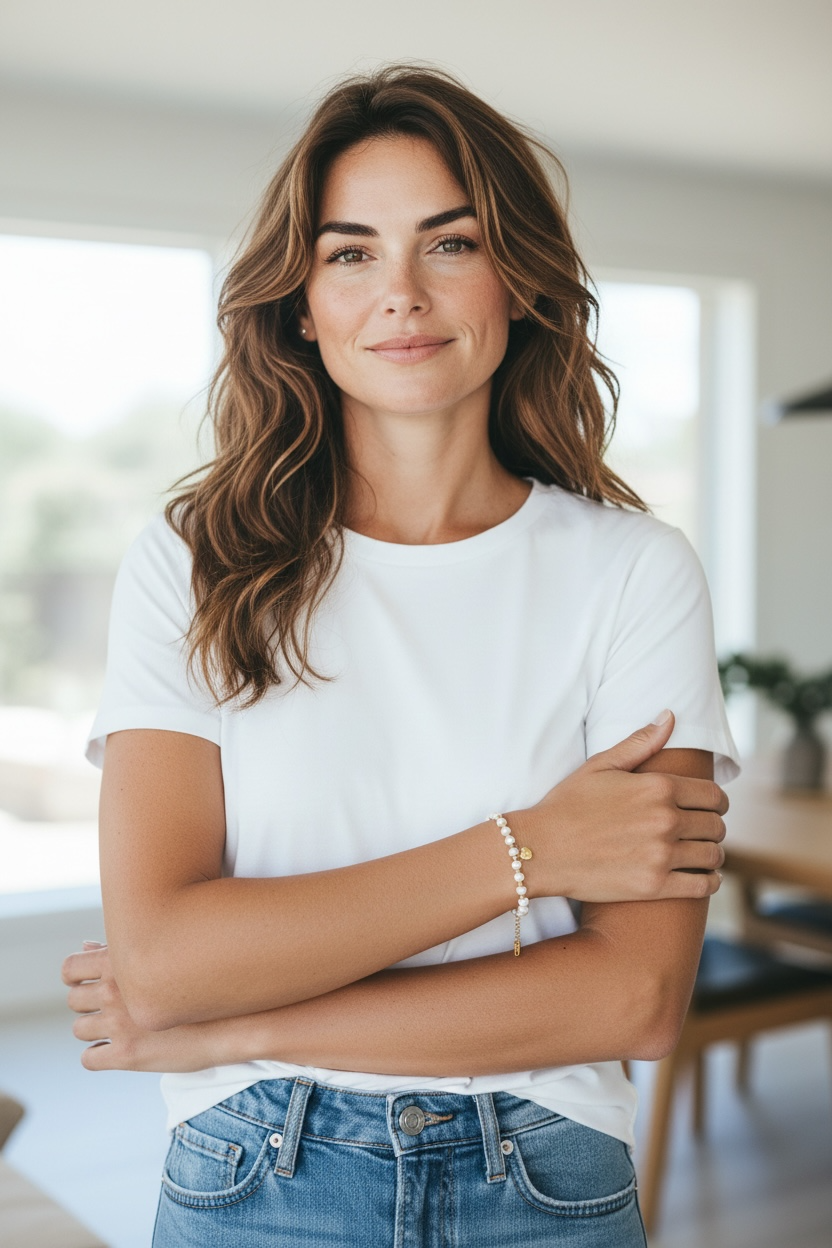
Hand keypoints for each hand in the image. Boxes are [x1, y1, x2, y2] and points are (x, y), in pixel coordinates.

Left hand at [63, 942, 223, 1072]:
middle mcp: (114, 991)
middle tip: (109, 1008)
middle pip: (73, 1000)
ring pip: (79, 1029)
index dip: (74, 977)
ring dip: (93, 1030)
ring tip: (118, 1029)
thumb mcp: (162, 954)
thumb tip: (85, 945)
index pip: (70, 968)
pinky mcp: (125, 1055)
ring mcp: (118, 1024)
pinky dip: (98, 1055)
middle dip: (87, 1004)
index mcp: (120, 962)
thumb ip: (120, 951)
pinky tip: (119, 1050)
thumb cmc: (204, 981)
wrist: (235, 1018)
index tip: (85, 983)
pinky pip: (88, 1059)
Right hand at [511, 711, 727, 902]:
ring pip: (712, 855)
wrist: (540, 849)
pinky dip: (709, 882)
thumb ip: (640, 742)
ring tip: (701, 854)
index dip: (717, 801)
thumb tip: (670, 716)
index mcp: (659, 787)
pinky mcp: (654, 886)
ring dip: (711, 854)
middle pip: (716, 825)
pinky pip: (702, 886)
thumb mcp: (601, 765)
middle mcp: (666, 819)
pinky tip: (702, 877)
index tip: (711, 807)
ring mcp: (661, 855)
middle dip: (713, 827)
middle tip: (703, 832)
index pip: (714, 795)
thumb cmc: (567, 804)